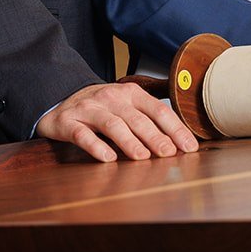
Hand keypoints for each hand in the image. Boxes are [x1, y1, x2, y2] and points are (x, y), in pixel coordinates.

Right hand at [36, 82, 199, 162]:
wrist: (61, 99)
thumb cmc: (102, 107)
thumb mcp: (127, 103)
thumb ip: (150, 115)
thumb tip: (182, 138)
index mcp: (130, 93)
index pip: (158, 109)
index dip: (175, 128)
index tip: (189, 146)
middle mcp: (111, 98)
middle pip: (137, 118)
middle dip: (155, 136)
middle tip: (169, 153)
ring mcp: (89, 109)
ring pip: (112, 125)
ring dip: (129, 141)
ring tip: (142, 157)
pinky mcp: (69, 122)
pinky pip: (83, 135)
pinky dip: (96, 146)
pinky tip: (108, 158)